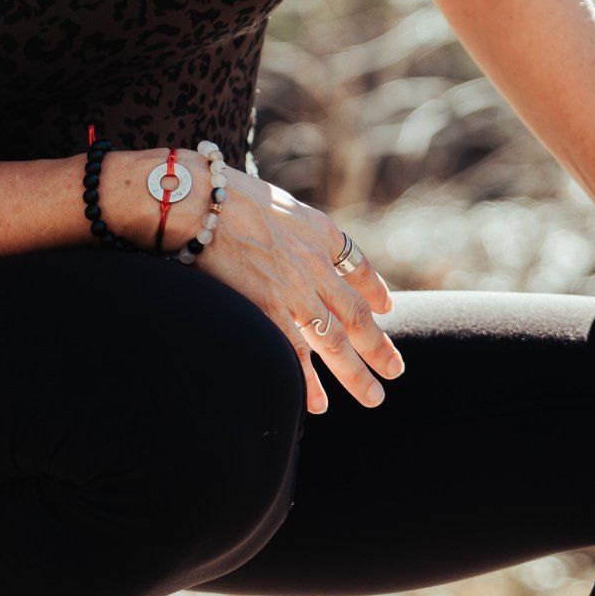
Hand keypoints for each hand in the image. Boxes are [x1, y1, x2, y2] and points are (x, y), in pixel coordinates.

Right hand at [105, 148, 402, 413]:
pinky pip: (295, 354)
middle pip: (356, 314)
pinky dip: (306, 381)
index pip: (355, 263)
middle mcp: (315, 263)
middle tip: (394, 370)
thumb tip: (279, 235)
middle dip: (378, 345)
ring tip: (372, 397)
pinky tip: (315, 403)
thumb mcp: (272, 200)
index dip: (372, 288)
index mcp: (318, 232)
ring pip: (335, 341)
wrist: (199, 199)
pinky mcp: (268, 309)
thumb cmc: (222, 192)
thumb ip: (286, 223)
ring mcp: (295, 290)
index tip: (384, 307)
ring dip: (355, 373)